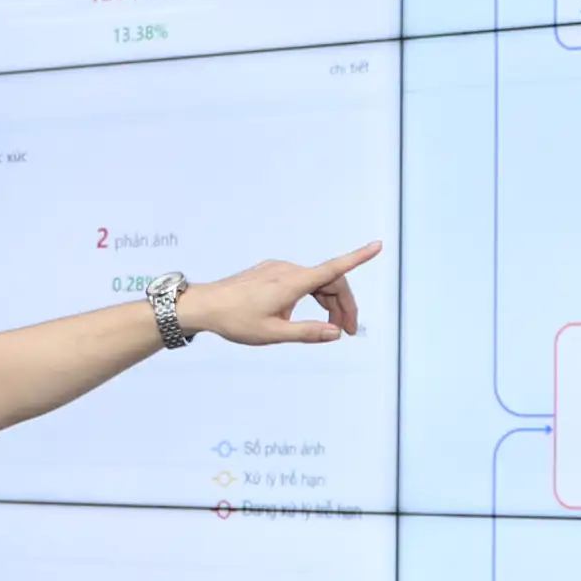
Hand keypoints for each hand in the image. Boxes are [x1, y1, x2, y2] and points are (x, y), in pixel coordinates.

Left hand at [184, 243, 380, 345]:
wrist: (204, 306)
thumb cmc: (236, 320)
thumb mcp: (273, 333)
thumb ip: (307, 333)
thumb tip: (335, 333)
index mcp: (292, 283)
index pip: (333, 269)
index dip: (358, 257)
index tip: (377, 246)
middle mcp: (288, 271)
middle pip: (329, 281)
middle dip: (344, 305)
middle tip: (347, 331)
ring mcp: (278, 270)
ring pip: (315, 282)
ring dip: (328, 303)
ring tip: (330, 329)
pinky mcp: (270, 273)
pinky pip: (300, 281)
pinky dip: (312, 297)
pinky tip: (301, 317)